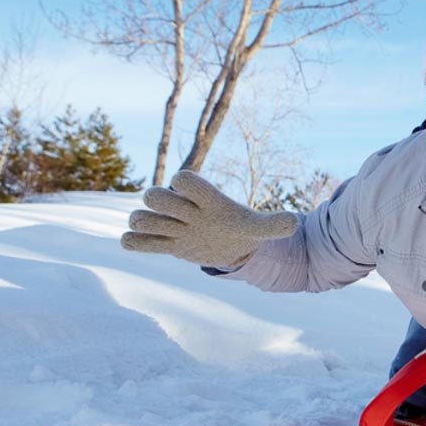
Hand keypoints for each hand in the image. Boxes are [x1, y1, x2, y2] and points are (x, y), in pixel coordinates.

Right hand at [121, 170, 298, 268]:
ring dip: (149, 228)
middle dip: (164, 210)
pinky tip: (158, 247)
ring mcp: (169, 225)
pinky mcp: (161, 243)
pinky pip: (131, 241)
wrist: (229, 244)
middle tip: (185, 225)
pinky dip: (136, 244)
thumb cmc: (240, 229)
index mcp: (203, 197)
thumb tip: (294, 223)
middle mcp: (181, 207)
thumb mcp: (257, 228)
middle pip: (152, 195)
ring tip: (172, 238)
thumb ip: (273, 225)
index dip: (185, 188)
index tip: (200, 207)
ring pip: (138, 217)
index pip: (182, 178)